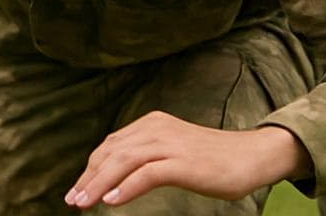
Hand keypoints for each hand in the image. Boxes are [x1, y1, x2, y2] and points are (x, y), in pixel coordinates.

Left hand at [65, 112, 310, 208]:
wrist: (252, 155)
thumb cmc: (213, 159)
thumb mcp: (173, 150)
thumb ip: (148, 156)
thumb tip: (118, 176)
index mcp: (151, 124)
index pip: (111, 145)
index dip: (92, 167)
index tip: (78, 188)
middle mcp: (155, 128)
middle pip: (111, 152)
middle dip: (89, 177)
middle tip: (72, 200)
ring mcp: (169, 144)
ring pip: (123, 161)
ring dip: (99, 183)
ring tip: (84, 202)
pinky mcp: (183, 162)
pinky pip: (147, 174)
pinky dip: (127, 187)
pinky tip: (112, 201)